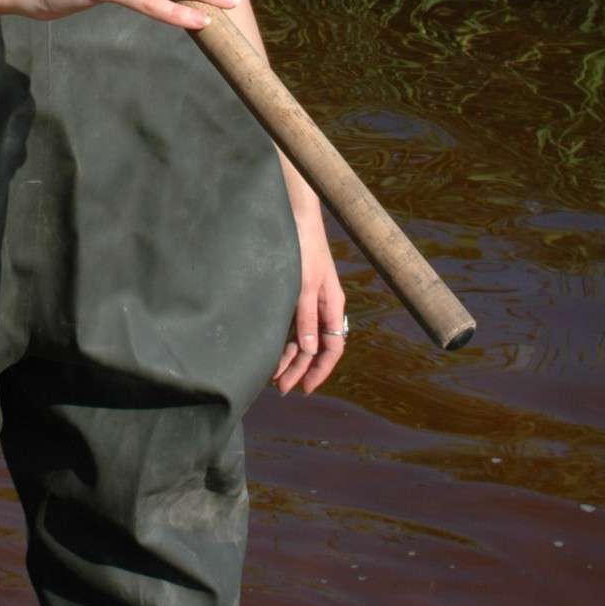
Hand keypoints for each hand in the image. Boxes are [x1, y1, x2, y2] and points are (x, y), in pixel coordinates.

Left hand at [273, 203, 346, 394]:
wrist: (294, 216)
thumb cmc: (304, 247)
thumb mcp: (305, 284)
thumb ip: (307, 317)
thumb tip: (311, 351)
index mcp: (332, 305)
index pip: (333, 347)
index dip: (321, 370)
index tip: (306, 388)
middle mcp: (322, 306)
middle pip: (315, 347)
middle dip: (300, 369)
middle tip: (282, 389)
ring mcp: (308, 300)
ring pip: (302, 338)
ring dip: (290, 358)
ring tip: (274, 377)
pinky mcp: (294, 292)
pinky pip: (291, 324)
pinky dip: (283, 340)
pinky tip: (271, 351)